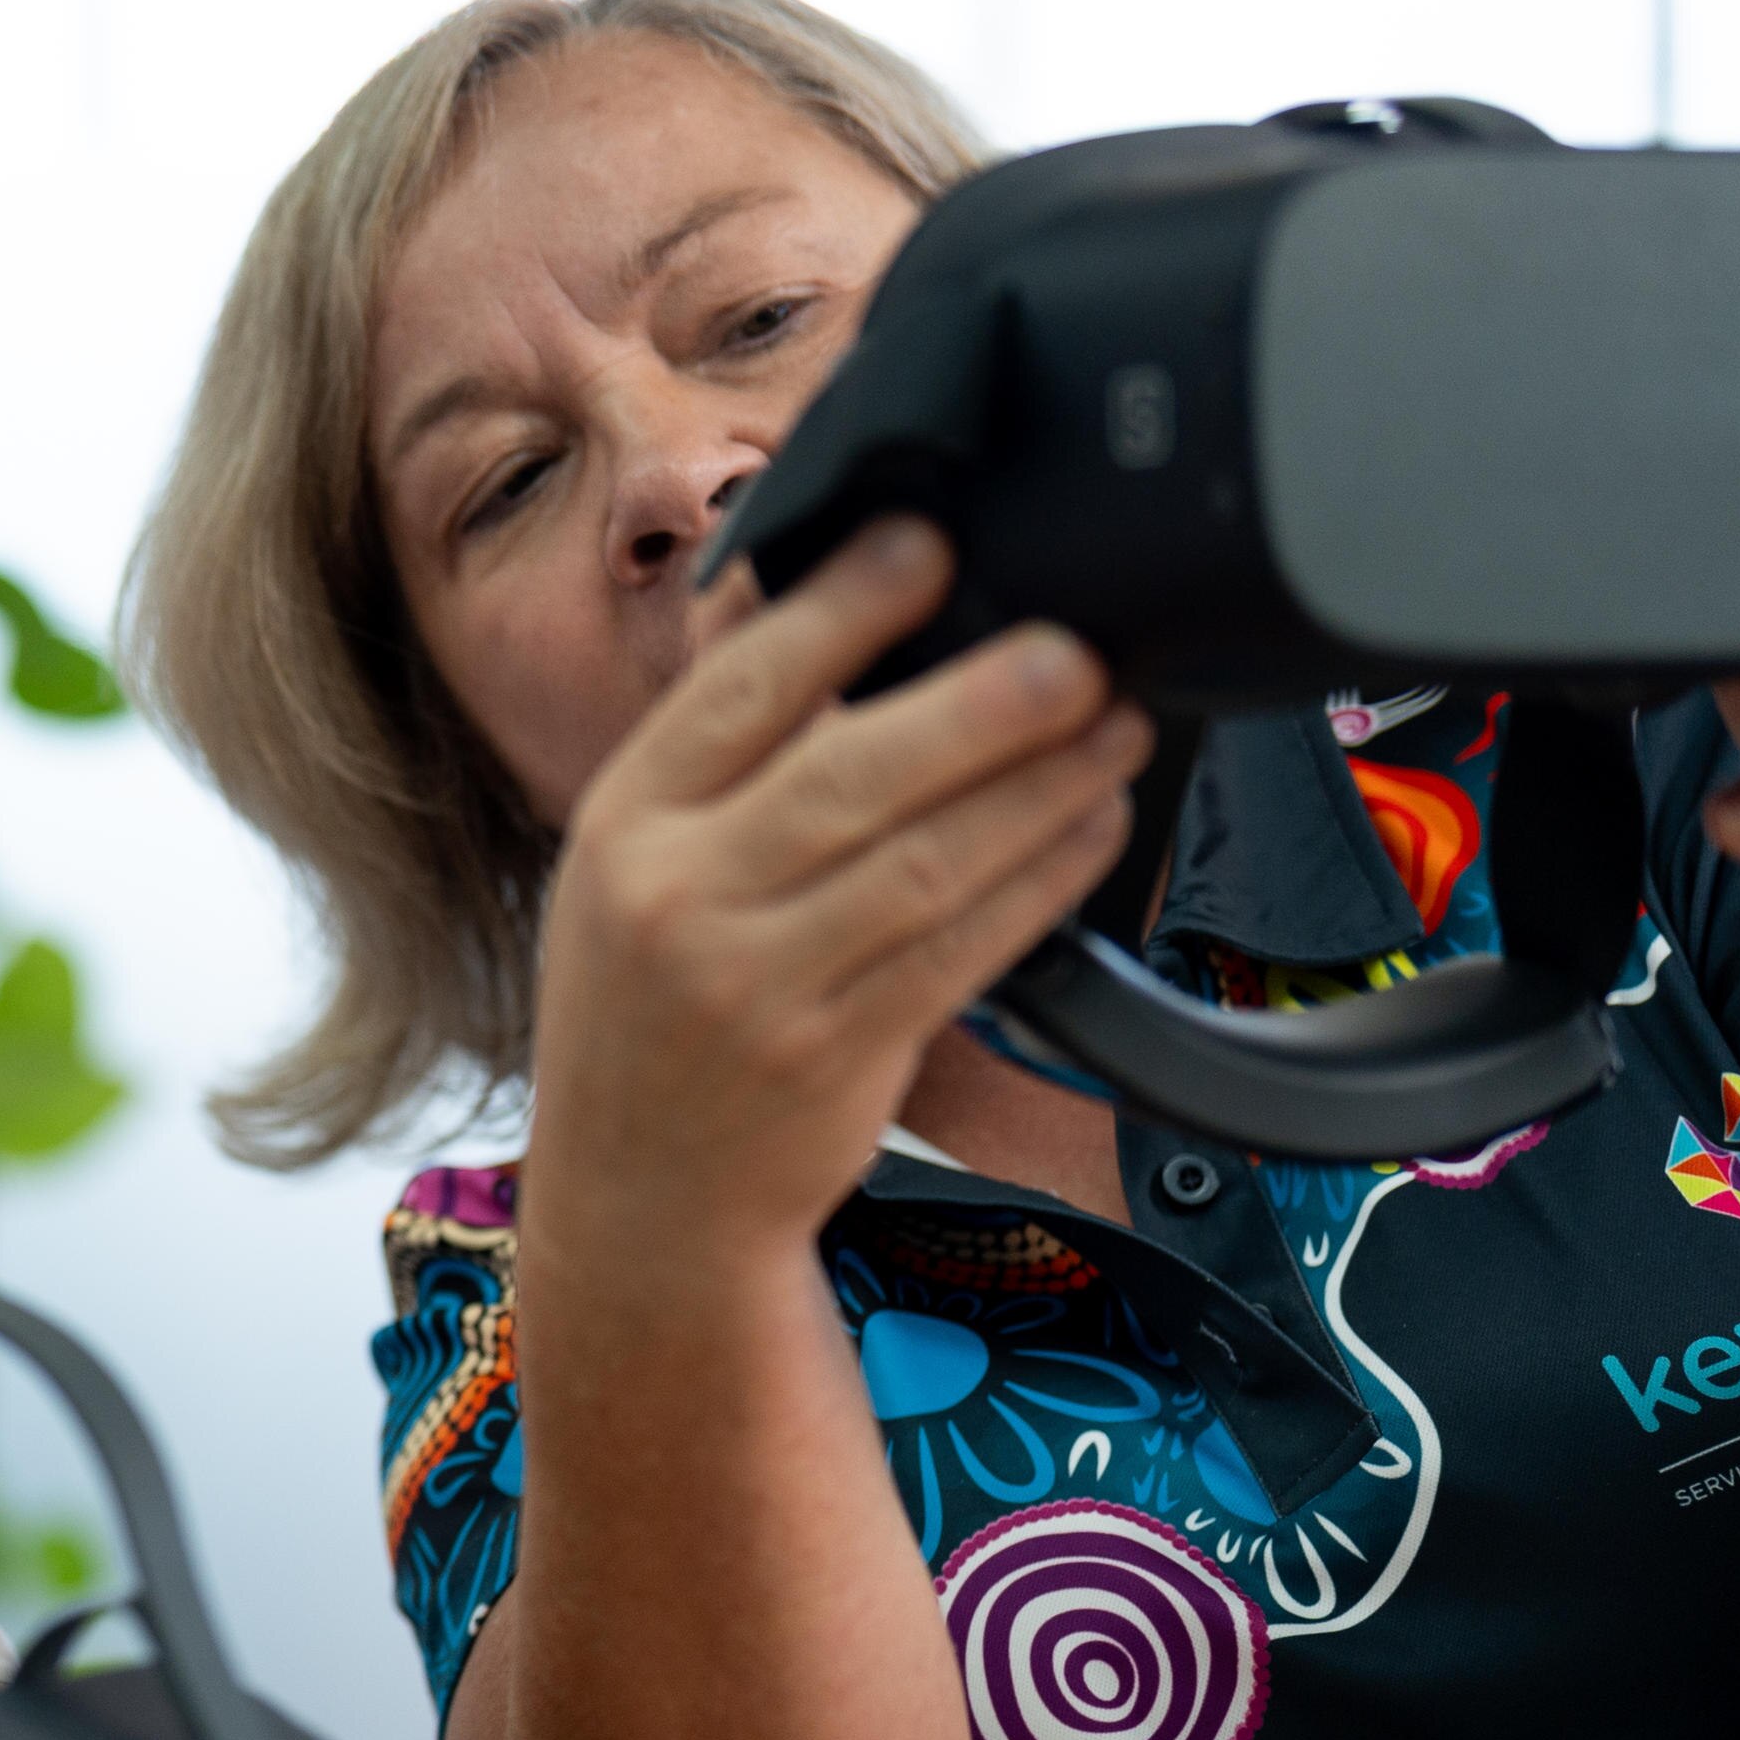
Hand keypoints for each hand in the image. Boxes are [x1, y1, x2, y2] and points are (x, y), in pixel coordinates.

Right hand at [527, 518, 1152, 1255]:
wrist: (638, 1197)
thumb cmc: (646, 1006)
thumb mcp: (625, 862)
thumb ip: (714, 749)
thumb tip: (809, 597)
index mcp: (622, 823)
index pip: (739, 692)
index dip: (842, 610)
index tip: (927, 542)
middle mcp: (679, 899)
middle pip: (849, 776)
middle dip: (982, 706)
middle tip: (1077, 651)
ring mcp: (757, 986)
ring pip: (926, 865)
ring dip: (1042, 789)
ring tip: (1117, 726)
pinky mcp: (839, 1056)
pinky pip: (964, 951)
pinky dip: (1040, 883)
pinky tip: (1091, 827)